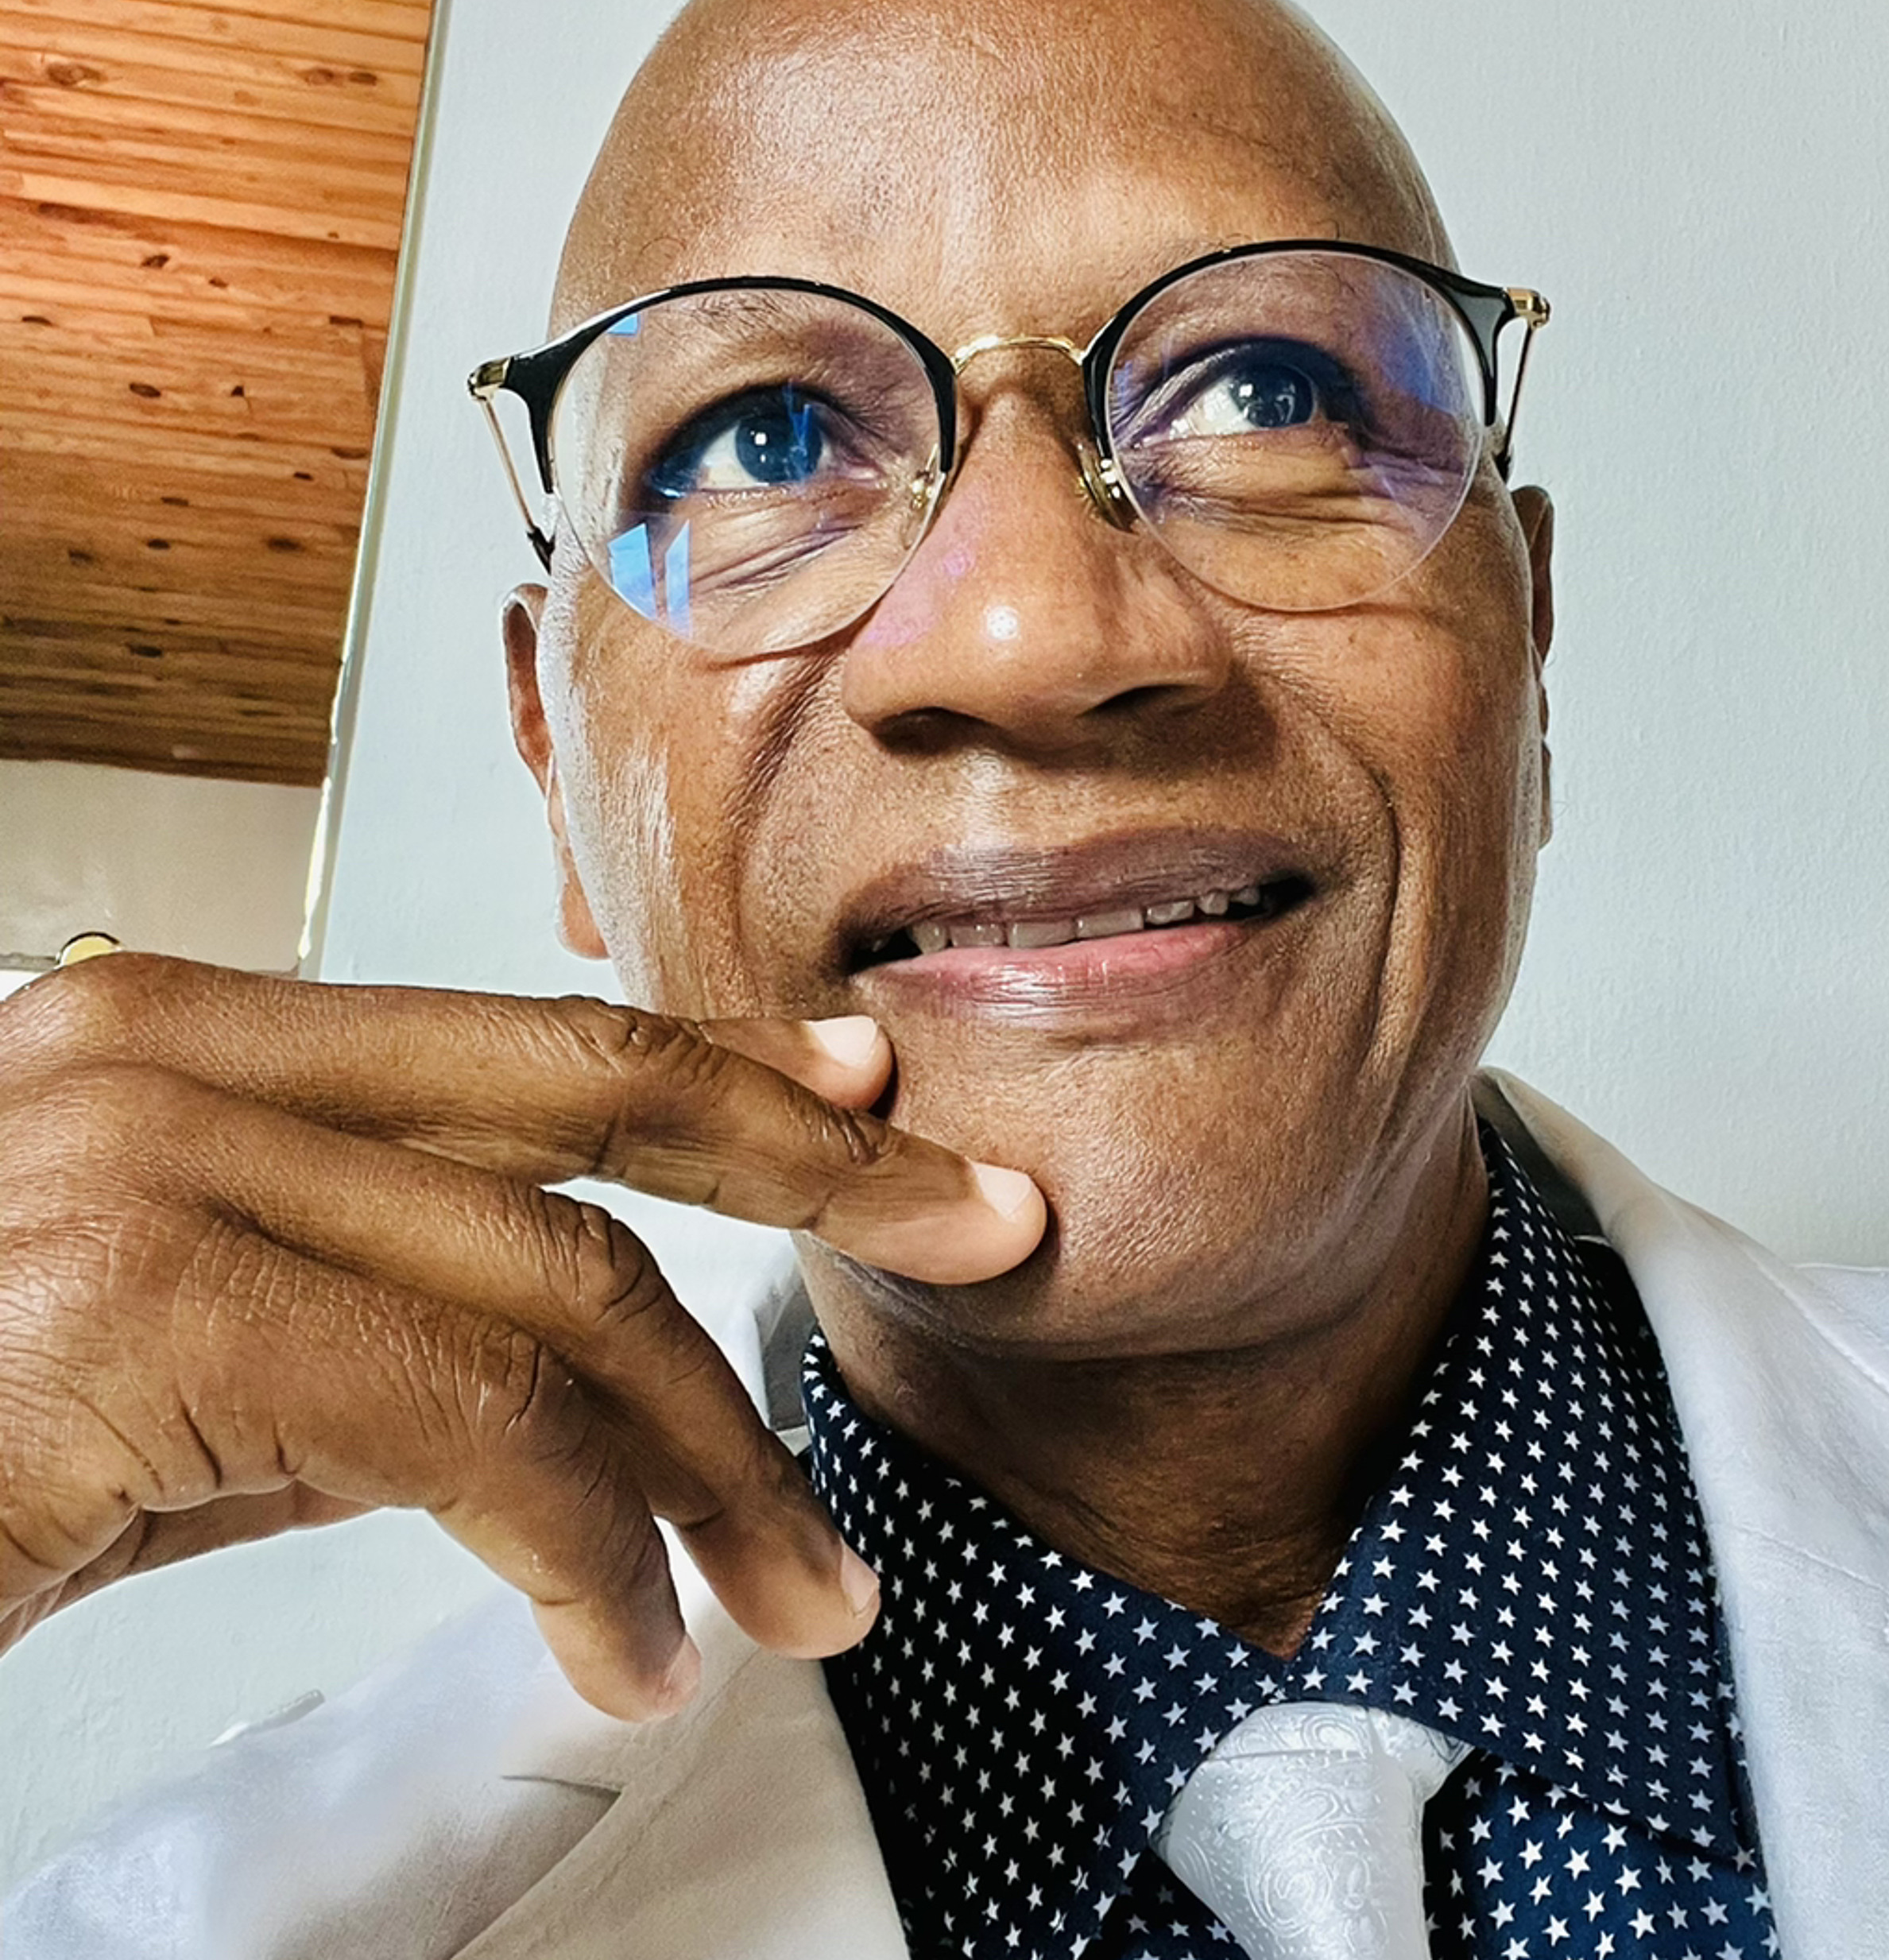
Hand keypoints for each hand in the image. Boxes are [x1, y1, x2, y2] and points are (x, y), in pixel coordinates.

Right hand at [0, 953, 1043, 1718]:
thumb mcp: (174, 1365)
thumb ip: (361, 1326)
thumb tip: (570, 1382)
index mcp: (188, 1034)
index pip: (535, 1037)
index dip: (738, 1065)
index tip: (879, 1094)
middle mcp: (167, 1049)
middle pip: (589, 1115)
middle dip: (818, 1180)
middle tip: (976, 1238)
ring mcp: (144, 1153)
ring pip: (556, 1289)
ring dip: (707, 1459)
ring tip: (792, 1586)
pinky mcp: (128, 1298)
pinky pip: (464, 1419)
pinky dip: (588, 1545)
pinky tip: (632, 1638)